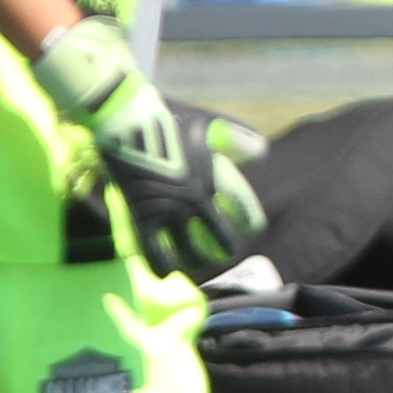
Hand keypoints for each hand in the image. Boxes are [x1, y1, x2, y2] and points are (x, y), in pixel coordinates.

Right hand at [31, 18, 267, 277]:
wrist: (129, 122)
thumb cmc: (171, 119)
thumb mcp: (211, 126)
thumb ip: (238, 140)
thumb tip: (263, 152)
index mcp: (217, 178)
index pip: (244, 210)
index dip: (250, 222)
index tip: (252, 229)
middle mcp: (197, 200)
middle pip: (220, 237)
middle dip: (226, 249)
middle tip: (227, 254)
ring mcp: (169, 211)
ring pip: (189, 250)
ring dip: (197, 261)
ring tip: (199, 264)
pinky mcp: (142, 217)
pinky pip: (153, 251)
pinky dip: (161, 264)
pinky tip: (167, 273)